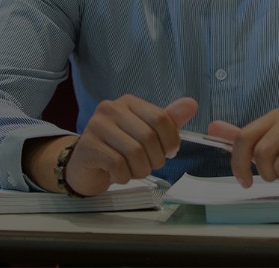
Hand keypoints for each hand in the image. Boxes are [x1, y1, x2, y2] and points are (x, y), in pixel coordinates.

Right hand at [64, 96, 196, 196]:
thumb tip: (192, 104)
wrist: (87, 167)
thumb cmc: (120, 149)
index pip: (160, 117)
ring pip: (134, 152)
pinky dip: (124, 176)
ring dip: (140, 170)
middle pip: (148, 136)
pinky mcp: (88, 146)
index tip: (169, 152)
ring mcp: (96, 126)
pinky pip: (117, 165)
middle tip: (150, 165)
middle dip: (155, 159)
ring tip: (134, 171)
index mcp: (129, 102)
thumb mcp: (147, 133)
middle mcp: (110, 108)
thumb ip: (169, 120)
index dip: (170, 140)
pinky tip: (119, 174)